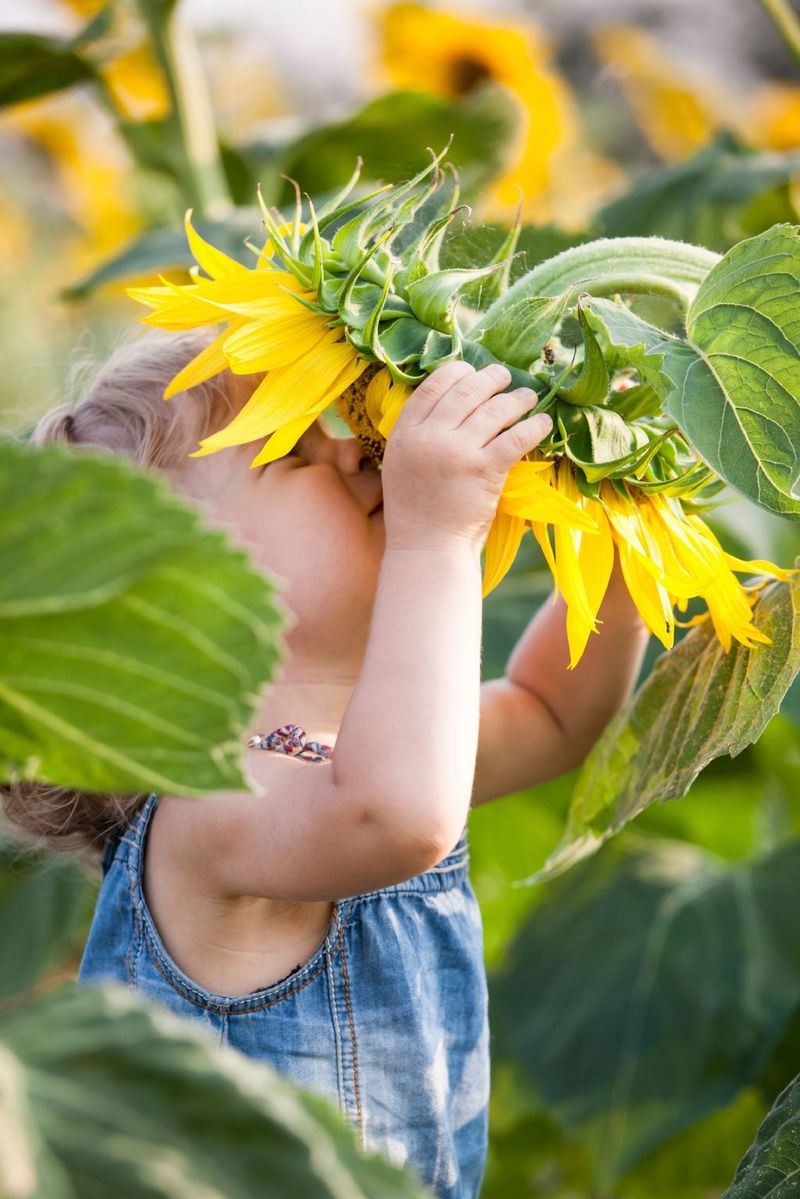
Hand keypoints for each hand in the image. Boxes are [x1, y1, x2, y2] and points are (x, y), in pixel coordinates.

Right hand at [381, 361, 552, 552]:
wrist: (426, 549)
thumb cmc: (417, 511)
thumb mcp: (401, 464)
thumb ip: (420, 434)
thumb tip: (453, 403)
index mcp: (404, 433)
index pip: (433, 386)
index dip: (457, 372)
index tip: (472, 371)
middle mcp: (429, 437)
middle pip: (466, 391)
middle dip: (491, 378)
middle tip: (505, 377)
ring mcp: (457, 453)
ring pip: (495, 410)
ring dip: (517, 398)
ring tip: (528, 397)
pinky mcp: (485, 471)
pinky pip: (516, 437)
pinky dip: (534, 426)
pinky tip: (542, 422)